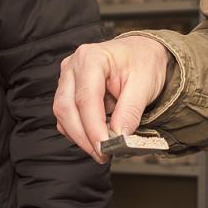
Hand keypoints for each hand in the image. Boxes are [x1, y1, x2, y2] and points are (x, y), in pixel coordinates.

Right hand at [53, 35, 173, 162]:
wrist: (142, 52)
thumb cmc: (142, 62)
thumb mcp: (144, 84)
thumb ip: (130, 110)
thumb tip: (120, 136)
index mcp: (91, 58)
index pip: (86, 99)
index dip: (93, 128)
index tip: (104, 148)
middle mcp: (73, 66)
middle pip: (67, 109)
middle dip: (84, 137)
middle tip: (103, 155)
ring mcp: (67, 79)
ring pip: (63, 116)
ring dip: (80, 137)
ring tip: (103, 149)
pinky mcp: (67, 91)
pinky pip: (66, 118)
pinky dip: (79, 132)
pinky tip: (96, 137)